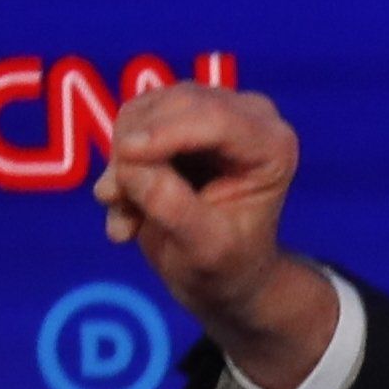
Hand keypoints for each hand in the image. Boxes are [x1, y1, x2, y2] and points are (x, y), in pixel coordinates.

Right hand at [91, 81, 336, 388]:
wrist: (230, 282)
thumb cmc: (229, 271)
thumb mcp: (203, 249)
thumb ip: (170, 204)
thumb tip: (133, 167)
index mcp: (271, 143)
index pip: (208, 116)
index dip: (159, 136)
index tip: (123, 164)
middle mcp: (247, 118)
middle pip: (165, 106)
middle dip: (134, 154)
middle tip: (119, 202)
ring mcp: (210, 115)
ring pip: (137, 112)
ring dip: (120, 165)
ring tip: (126, 216)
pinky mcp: (176, 121)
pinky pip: (125, 127)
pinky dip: (117, 169)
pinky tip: (125, 214)